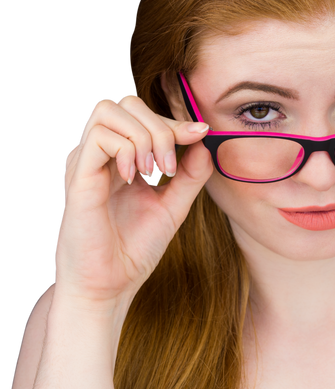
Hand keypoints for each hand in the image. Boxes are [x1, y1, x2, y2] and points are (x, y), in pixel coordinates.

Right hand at [55, 93, 212, 308]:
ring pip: (109, 108)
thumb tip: (203, 138)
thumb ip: (189, 173)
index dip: (175, 121)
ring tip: (152, 171)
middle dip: (160, 126)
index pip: (144, 115)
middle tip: (169, 166)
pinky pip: (100, 136)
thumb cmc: (135, 249)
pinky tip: (133, 178)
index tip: (201, 134)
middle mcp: (100, 154)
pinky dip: (126, 150)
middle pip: (126, 101)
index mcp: (121, 158)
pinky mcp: (77, 176)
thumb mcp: (173, 205)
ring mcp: (86, 162)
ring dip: (143, 135)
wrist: (110, 286)